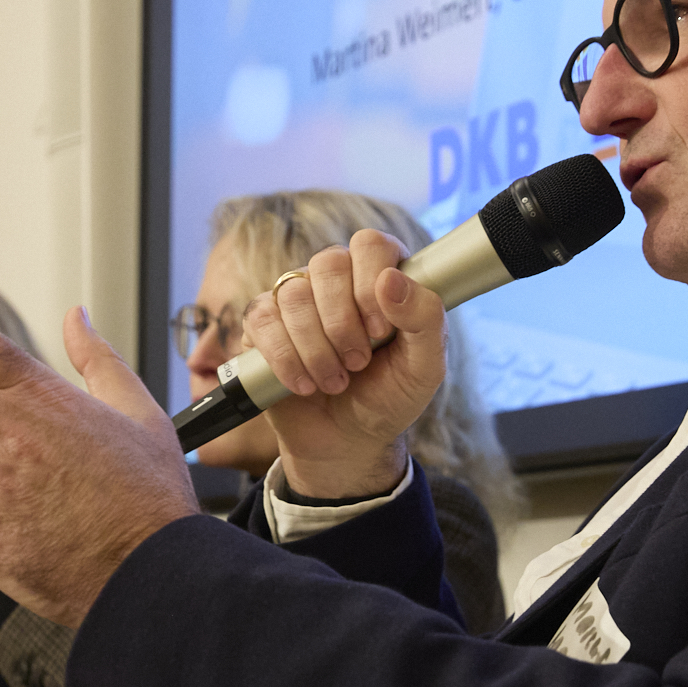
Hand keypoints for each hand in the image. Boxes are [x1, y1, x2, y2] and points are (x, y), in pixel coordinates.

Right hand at [241, 230, 448, 498]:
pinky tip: (304, 384)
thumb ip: (425, 318)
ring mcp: (297, 298)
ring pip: (294, 294)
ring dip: (317, 349)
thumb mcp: (425, 367)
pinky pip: (262, 319)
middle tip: (358, 363)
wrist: (347, 441)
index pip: (370, 244)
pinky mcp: (263, 324)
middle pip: (328, 262)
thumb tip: (391, 280)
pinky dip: (285, 359)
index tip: (379, 331)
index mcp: (382, 277)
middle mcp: (338, 279)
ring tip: (335, 381)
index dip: (371, 284)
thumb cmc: (389, 397)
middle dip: (342, 323)